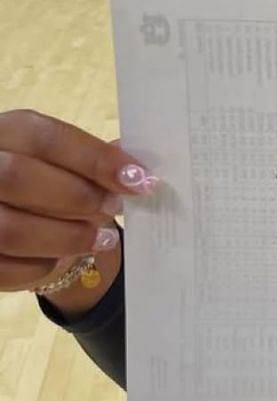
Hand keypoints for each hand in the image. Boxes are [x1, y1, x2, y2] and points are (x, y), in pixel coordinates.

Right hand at [0, 110, 154, 292]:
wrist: (12, 216)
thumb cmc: (46, 182)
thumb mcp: (64, 162)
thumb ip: (94, 161)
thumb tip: (138, 171)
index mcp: (7, 132)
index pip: (47, 138)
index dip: (96, 159)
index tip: (140, 180)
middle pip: (18, 177)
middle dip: (78, 198)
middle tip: (113, 208)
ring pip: (10, 229)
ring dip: (66, 238)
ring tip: (100, 239)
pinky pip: (2, 268)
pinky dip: (40, 267)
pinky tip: (61, 260)